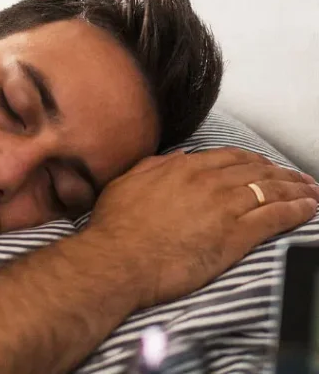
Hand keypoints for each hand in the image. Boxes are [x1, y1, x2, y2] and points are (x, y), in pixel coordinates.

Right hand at [86, 147, 318, 309]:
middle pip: (256, 171)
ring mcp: (223, 207)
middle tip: (298, 178)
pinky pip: (275, 217)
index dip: (252, 160)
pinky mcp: (235, 235)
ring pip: (270, 190)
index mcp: (182, 168)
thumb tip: (178, 156)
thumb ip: (152, 166)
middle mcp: (207, 182)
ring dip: (296, 189)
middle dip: (281, 172)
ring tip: (311, 192)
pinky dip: (296, 210)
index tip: (264, 164)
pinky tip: (308, 208)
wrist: (118, 259)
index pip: (229, 157)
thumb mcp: (125, 184)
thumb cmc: (116, 227)